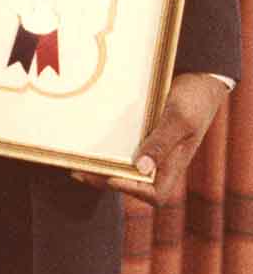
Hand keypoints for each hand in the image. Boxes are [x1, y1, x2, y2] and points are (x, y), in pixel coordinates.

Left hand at [72, 72, 228, 204]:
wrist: (198, 80)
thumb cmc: (194, 99)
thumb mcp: (179, 119)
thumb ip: (161, 143)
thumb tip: (142, 168)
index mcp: (175, 163)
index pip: (156, 193)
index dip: (134, 191)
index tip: (111, 178)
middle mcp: (161, 160)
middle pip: (133, 183)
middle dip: (105, 180)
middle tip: (79, 171)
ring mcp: (150, 148)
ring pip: (125, 166)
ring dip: (102, 167)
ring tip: (75, 161)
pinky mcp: (142, 134)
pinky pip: (123, 147)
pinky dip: (106, 149)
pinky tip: (86, 142)